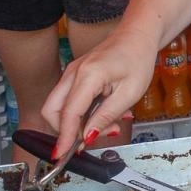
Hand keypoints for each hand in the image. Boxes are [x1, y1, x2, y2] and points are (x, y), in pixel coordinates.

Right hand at [40, 28, 157, 158]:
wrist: (137, 35)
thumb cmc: (138, 58)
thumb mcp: (130, 93)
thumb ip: (106, 116)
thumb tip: (87, 137)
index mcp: (88, 75)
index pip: (68, 113)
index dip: (64, 137)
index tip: (61, 155)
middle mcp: (73, 73)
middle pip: (52, 111)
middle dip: (67, 130)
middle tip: (94, 136)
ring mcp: (71, 73)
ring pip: (59, 107)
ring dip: (77, 122)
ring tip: (108, 124)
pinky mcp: (74, 76)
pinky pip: (69, 100)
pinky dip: (81, 112)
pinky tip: (104, 113)